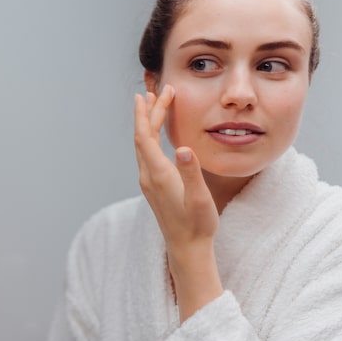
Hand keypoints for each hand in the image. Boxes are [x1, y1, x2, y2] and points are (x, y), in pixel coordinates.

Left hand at [134, 86, 223, 320]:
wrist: (186, 249)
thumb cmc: (197, 224)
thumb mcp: (199, 197)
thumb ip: (191, 172)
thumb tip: (184, 148)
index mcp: (158, 175)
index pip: (145, 137)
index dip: (146, 114)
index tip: (148, 94)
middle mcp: (148, 176)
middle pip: (142, 137)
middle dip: (149, 112)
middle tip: (158, 91)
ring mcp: (148, 182)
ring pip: (143, 146)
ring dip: (148, 124)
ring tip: (155, 105)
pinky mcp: (153, 187)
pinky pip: (147, 155)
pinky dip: (150, 138)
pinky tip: (157, 134)